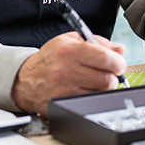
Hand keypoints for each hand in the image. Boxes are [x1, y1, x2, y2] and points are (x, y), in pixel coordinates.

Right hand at [11, 32, 126, 115]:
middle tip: (109, 73)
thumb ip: (98, 42)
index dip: (118, 62)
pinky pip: (89, 102)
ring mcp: (64, 90)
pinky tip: (87, 90)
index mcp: (70, 51)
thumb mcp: (70, 41)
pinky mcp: (62, 104)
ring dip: (104, 88)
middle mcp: (67, 71)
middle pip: (107, 79)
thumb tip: (119, 49)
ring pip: (101, 93)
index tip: (118, 64)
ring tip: (97, 81)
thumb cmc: (50, 58)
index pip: (106, 58)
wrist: (24, 79)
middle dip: (113, 77)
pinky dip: (93, 97)